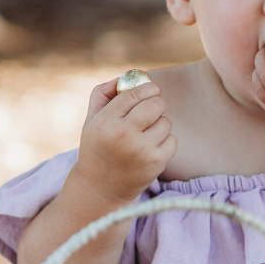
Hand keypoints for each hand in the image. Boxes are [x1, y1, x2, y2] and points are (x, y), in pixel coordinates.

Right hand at [75, 79, 175, 202]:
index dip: (147, 88)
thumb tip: (131, 75)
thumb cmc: (98, 146)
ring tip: (146, 134)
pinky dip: (165, 141)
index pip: (134, 93)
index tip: (151, 90)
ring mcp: (141, 150)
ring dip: (159, 124)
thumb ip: (104, 92)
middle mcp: (122, 135)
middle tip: (152, 108)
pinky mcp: (155, 163)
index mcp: (105, 121)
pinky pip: (172, 139)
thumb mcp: (92, 119)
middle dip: (157, 103)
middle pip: (155, 104)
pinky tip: (151, 147)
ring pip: (165, 122)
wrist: (100, 188)